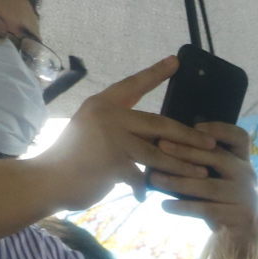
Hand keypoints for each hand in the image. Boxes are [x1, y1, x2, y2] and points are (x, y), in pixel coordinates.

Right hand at [32, 58, 213, 209]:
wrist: (46, 180)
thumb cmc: (72, 158)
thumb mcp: (93, 132)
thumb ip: (119, 129)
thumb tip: (154, 135)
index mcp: (103, 104)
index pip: (134, 84)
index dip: (155, 73)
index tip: (177, 61)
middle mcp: (107, 116)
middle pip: (159, 123)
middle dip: (188, 135)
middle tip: (211, 142)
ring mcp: (110, 139)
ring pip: (157, 152)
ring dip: (182, 164)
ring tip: (202, 170)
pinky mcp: (112, 164)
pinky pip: (141, 178)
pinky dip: (145, 188)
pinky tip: (146, 197)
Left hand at [158, 119, 257, 258]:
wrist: (240, 239)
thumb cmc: (220, 202)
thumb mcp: (216, 178)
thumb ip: (201, 162)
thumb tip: (164, 142)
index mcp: (243, 161)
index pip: (239, 137)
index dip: (219, 128)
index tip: (195, 126)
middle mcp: (248, 175)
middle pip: (217, 157)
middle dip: (186, 151)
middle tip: (160, 146)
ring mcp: (246, 196)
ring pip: (209, 185)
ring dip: (178, 181)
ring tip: (154, 179)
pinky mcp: (241, 217)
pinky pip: (208, 209)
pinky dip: (184, 207)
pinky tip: (165, 206)